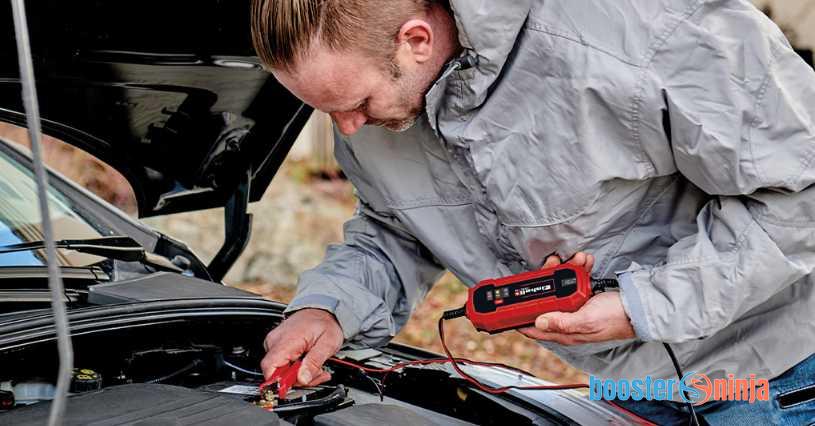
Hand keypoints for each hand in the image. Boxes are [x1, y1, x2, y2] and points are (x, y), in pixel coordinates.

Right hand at [260, 308, 343, 385]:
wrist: (323, 310)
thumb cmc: (325, 323)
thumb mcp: (327, 344)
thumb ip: (314, 362)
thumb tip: (303, 379)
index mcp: (286, 340)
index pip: (269, 368)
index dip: (280, 382)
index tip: (297, 384)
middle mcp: (275, 341)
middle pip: (276, 373)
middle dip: (298, 379)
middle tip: (317, 373)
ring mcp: (274, 343)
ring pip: (280, 371)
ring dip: (299, 375)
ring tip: (315, 366)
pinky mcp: (277, 346)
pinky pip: (282, 364)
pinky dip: (296, 368)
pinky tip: (308, 363)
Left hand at [518, 253, 634, 344]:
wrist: (638, 309)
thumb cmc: (616, 320)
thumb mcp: (586, 321)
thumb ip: (562, 322)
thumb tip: (538, 322)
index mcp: (563, 331)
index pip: (533, 327)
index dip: (519, 315)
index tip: (511, 299)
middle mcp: (565, 320)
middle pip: (544, 299)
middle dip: (547, 279)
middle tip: (553, 264)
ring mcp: (574, 307)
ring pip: (560, 286)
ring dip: (566, 269)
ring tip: (576, 259)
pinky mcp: (583, 296)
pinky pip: (575, 280)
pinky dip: (579, 269)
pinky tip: (585, 262)